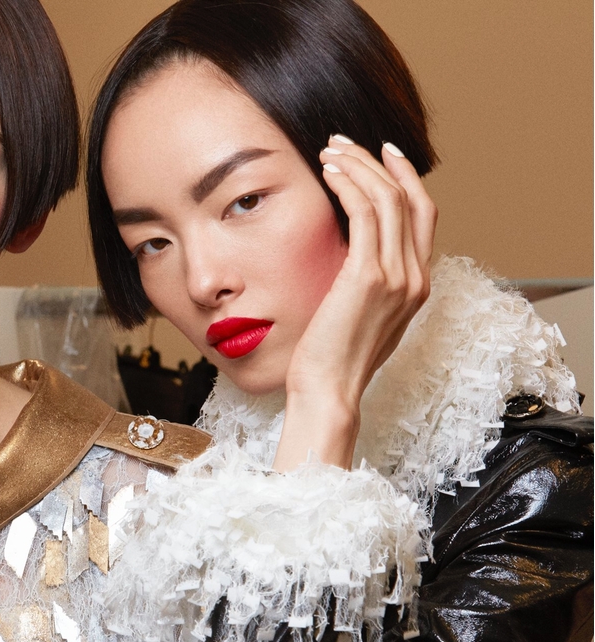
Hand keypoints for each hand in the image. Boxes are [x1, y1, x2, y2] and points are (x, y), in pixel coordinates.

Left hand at [274, 136, 436, 470]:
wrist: (328, 390)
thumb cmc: (332, 359)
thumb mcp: (360, 315)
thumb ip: (367, 284)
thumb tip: (348, 254)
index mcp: (418, 285)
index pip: (423, 215)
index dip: (405, 178)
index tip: (382, 154)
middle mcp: (416, 277)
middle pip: (409, 198)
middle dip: (377, 163)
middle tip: (344, 143)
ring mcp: (397, 276)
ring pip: (387, 199)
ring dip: (358, 167)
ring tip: (329, 150)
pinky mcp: (369, 277)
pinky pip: (365, 213)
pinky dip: (348, 185)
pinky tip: (328, 173)